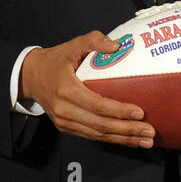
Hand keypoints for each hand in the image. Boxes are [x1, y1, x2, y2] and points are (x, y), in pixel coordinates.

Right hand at [19, 31, 154, 147]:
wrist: (31, 76)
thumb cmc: (55, 61)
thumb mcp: (72, 45)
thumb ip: (93, 41)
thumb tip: (116, 45)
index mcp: (66, 89)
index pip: (97, 104)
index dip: (118, 110)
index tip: (139, 112)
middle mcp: (64, 110)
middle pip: (100, 124)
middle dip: (127, 130)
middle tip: (149, 131)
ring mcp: (64, 121)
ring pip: (98, 135)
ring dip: (123, 139)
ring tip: (145, 140)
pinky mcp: (67, 127)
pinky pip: (92, 136)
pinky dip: (112, 139)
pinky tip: (128, 140)